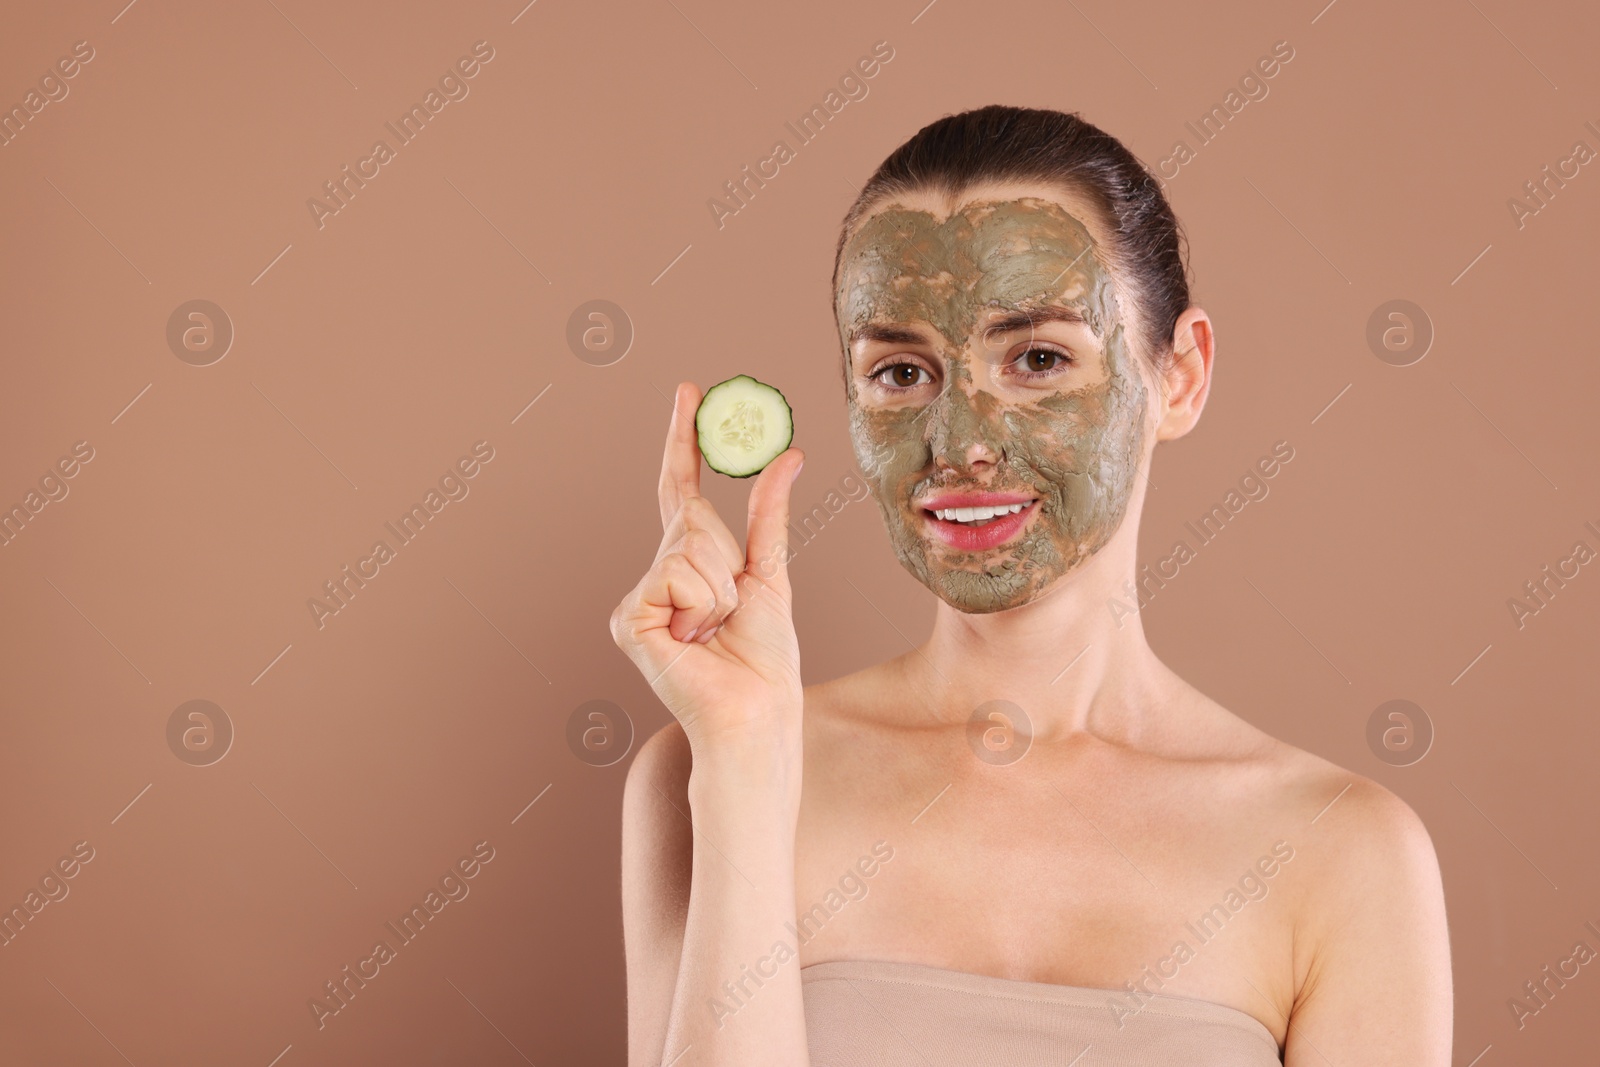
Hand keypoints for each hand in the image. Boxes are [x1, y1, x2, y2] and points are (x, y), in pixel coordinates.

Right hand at [610, 382, 805, 748]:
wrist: (756, 711)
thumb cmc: (763, 659)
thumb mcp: (772, 574)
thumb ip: (770, 514)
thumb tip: (789, 455)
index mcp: (689, 564)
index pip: (680, 488)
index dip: (683, 439)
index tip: (688, 391)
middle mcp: (656, 575)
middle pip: (692, 519)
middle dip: (727, 558)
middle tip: (731, 609)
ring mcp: (640, 598)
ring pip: (689, 548)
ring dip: (721, 589)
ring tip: (716, 631)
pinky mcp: (629, 619)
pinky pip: (676, 576)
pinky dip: (702, 606)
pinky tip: (695, 641)